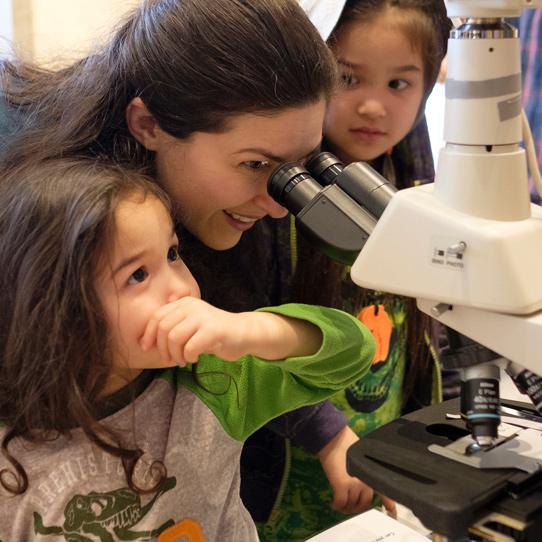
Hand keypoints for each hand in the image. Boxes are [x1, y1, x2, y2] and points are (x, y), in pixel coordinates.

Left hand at [140, 297, 320, 364]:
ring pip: (174, 338)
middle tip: (170, 359)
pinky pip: (190, 347)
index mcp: (185, 303)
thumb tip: (147, 340)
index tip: (146, 347)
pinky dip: (189, 357)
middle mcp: (193, 306)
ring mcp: (203, 317)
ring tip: (183, 360)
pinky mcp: (213, 330)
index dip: (148, 333)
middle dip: (163, 348)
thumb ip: (173, 326)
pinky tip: (194, 359)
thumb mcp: (191, 324)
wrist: (244, 333)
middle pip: (164, 328)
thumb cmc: (214, 333)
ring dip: (176, 354)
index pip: (157, 316)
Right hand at [318, 426, 395, 514]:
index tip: (392, 512)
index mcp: (371, 471)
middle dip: (357, 508)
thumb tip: (362, 479)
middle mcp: (365, 479)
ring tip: (340, 505)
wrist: (333, 437)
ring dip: (346, 507)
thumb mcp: (360, 455)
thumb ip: (365, 468)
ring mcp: (353, 483)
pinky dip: (336, 505)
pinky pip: (340, 502)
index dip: (389, 503)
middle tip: (350, 507)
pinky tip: (333, 504)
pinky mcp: (341, 485)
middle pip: (364, 503)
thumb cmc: (345, 441)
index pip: (383, 491)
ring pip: (351, 504)